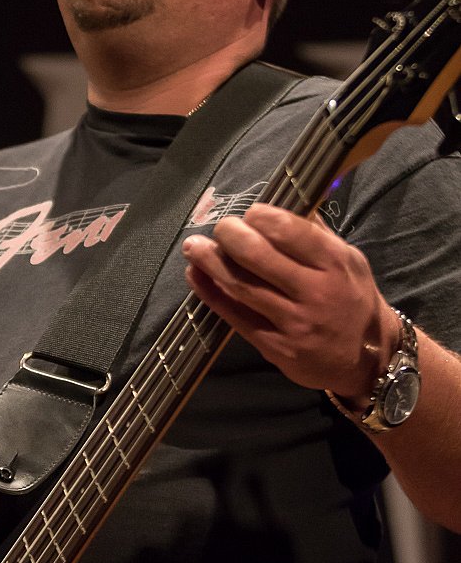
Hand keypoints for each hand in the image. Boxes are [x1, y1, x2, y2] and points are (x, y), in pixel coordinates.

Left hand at [182, 203, 398, 399]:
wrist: (369, 361)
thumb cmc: (354, 300)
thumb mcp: (350, 261)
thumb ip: (317, 233)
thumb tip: (286, 201)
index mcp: (334, 263)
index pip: (289, 231)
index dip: (261, 217)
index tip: (249, 213)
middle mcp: (314, 292)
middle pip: (258, 256)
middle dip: (230, 235)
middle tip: (220, 227)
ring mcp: (293, 322)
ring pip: (241, 286)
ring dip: (211, 262)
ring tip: (194, 247)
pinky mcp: (275, 347)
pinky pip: (235, 316)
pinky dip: (210, 294)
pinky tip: (196, 277)